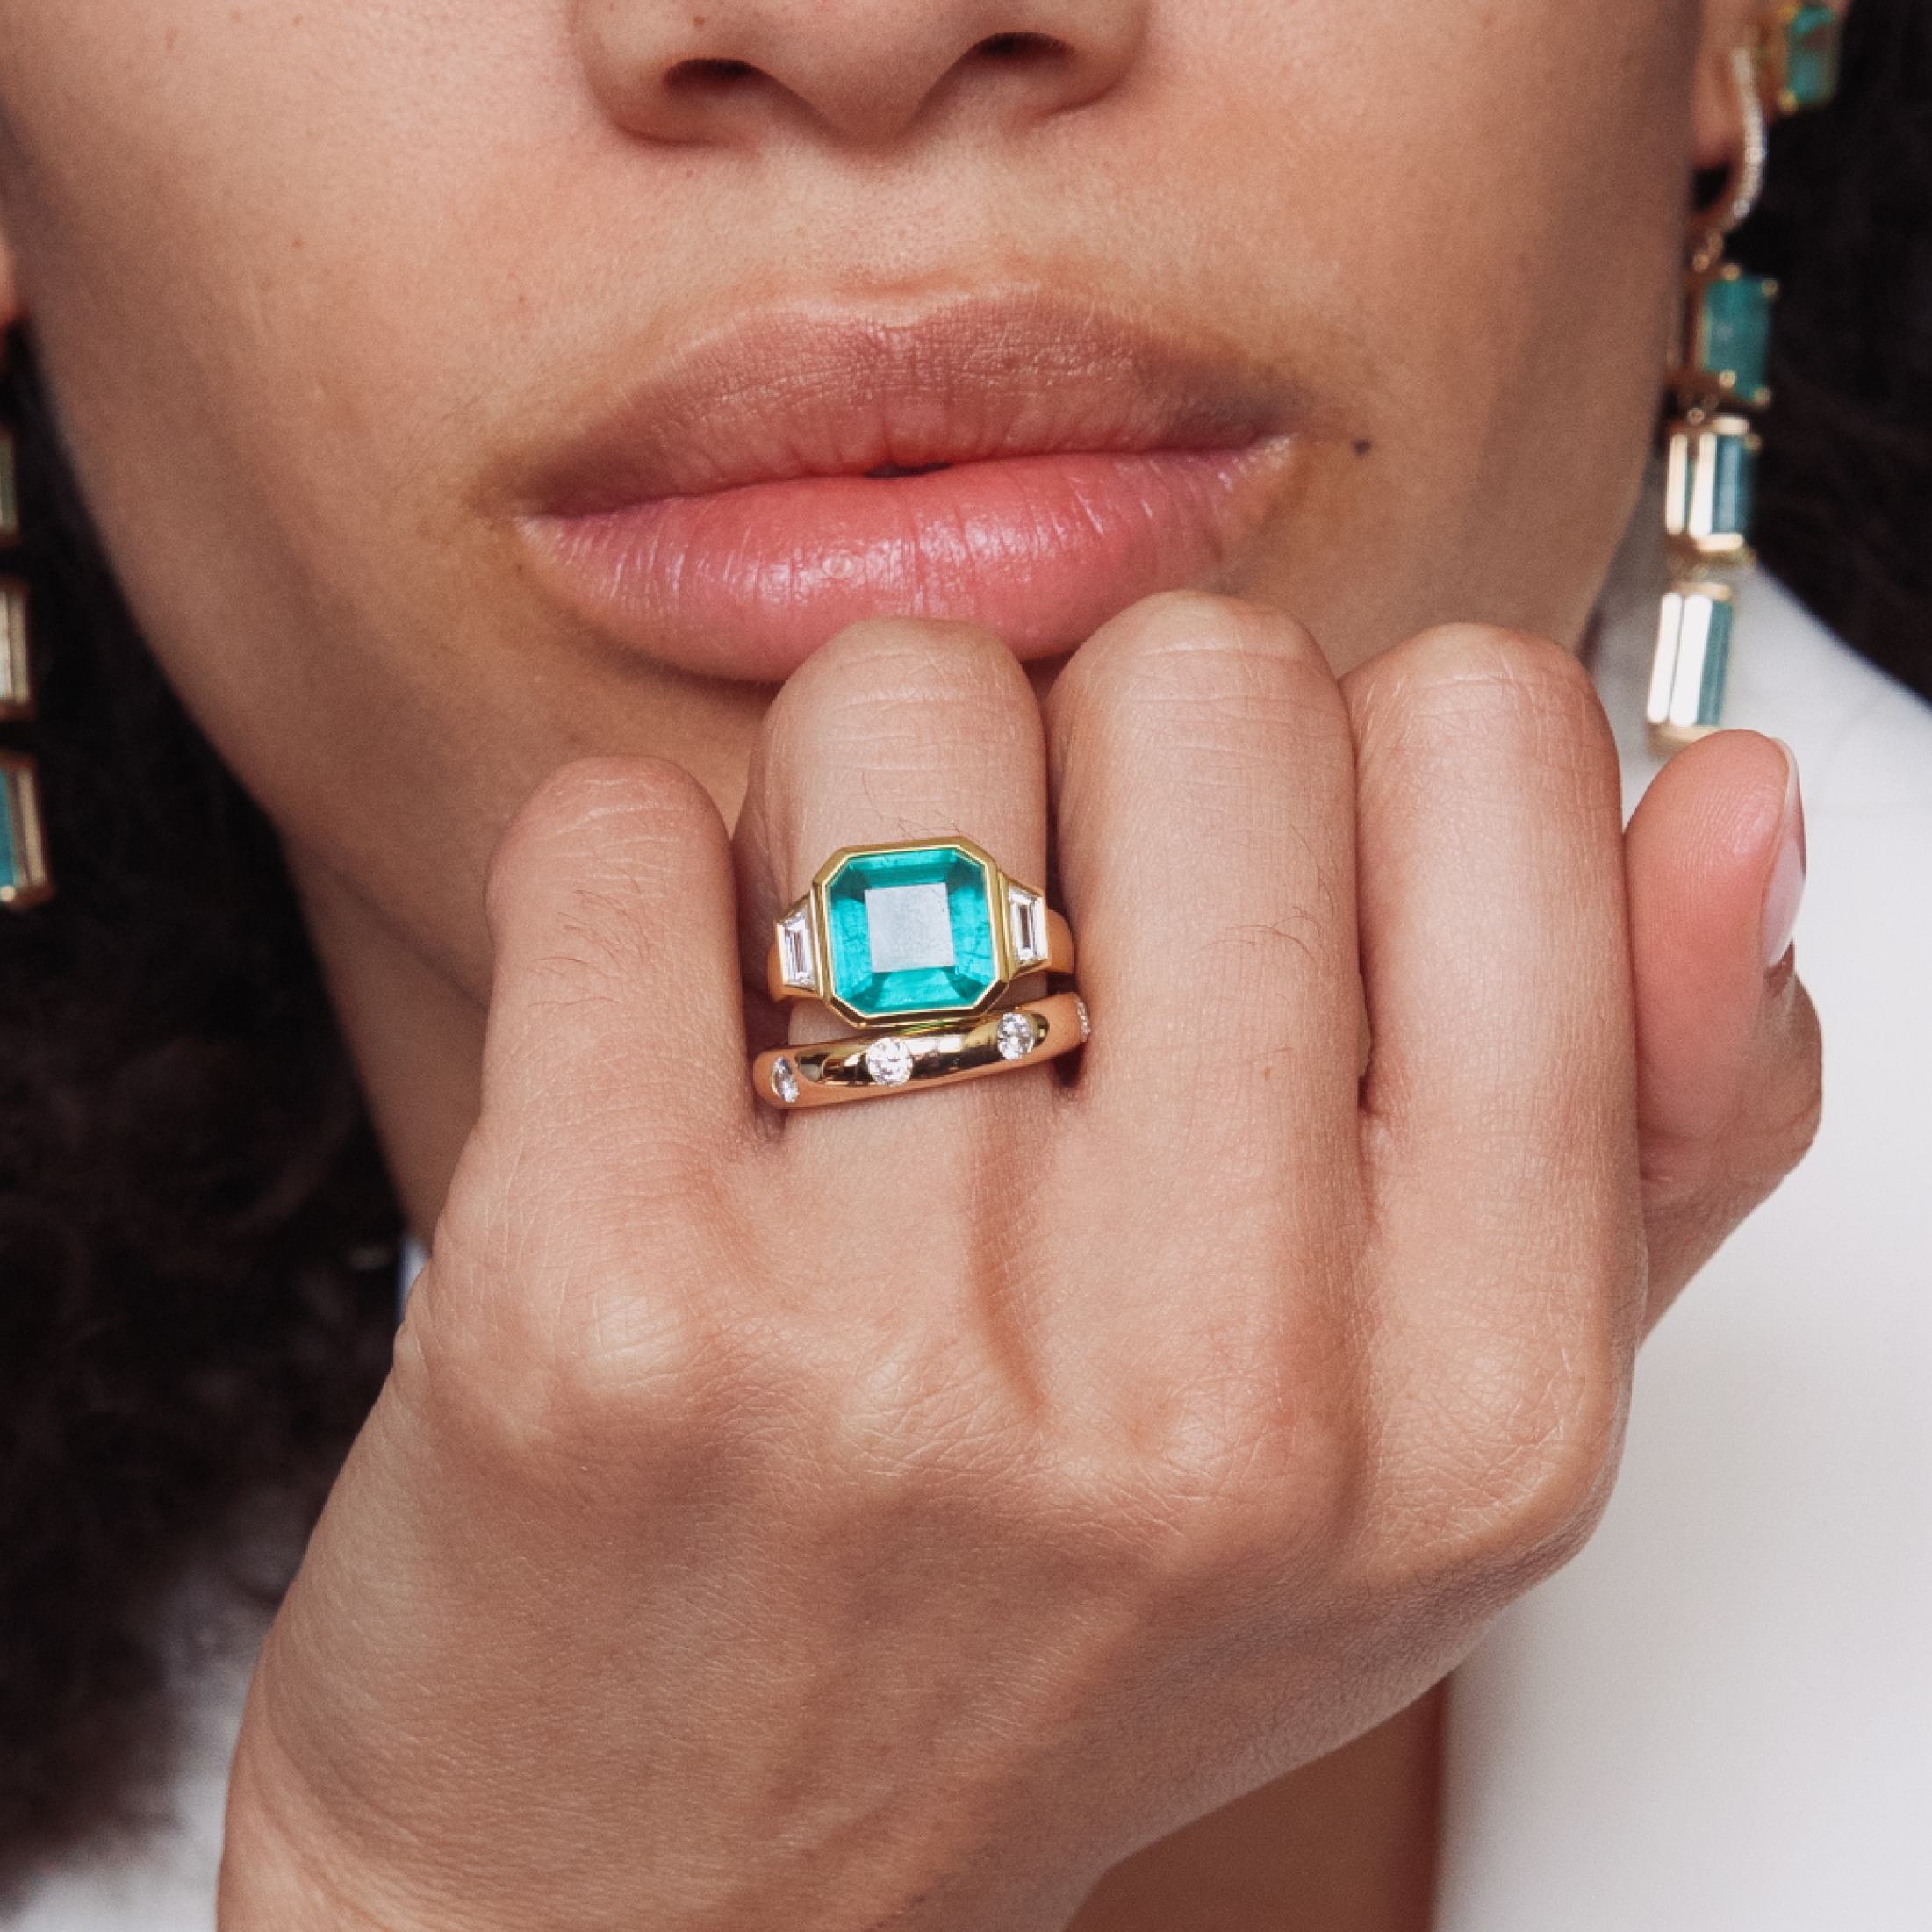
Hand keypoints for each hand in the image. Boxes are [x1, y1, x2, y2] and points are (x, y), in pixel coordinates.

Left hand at [220, 595, 1817, 1929]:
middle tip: (1022, 961)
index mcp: (1473, 1389)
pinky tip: (655, 1069)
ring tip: (830, 1029)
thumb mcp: (1420, 1446)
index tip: (1238, 891)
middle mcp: (1216, 1371)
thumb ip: (1639, 1119)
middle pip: (1198, 680)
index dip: (1345, 763)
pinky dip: (625, 893)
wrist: (669, 1901)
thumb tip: (1727, 800)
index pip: (1492, 753)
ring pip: (896, 700)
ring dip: (846, 808)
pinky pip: (610, 832)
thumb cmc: (1034, 1647)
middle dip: (1091, 759)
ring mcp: (895, 1339)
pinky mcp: (599, 1299)